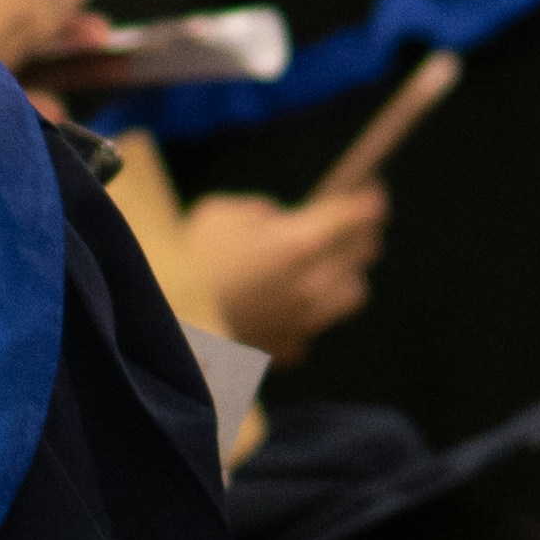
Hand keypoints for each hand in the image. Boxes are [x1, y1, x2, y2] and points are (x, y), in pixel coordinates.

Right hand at [185, 183, 388, 357]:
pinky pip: (316, 325)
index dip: (368, 200)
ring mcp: (305, 321)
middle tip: (351, 224)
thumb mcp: (220, 214)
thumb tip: (277, 221)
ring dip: (345, 275)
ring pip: (352, 293)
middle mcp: (313, 285)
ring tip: (326, 265)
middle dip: (360, 233)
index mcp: (299, 244)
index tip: (372, 192)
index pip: (356, 216)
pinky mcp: (289, 348)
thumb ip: (259, 213)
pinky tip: (288, 302)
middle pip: (364, 253)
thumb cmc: (187, 263)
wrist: (167, 329)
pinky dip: (310, 312)